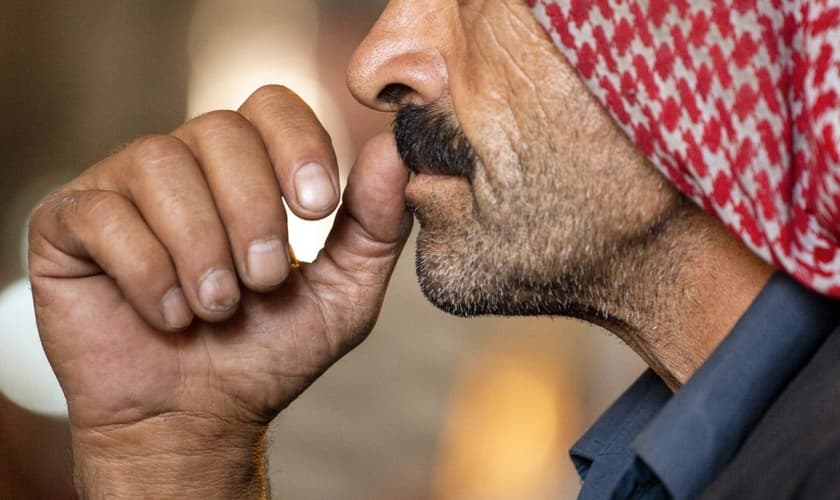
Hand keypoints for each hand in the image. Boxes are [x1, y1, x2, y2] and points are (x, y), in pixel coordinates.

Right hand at [28, 85, 410, 497]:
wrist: (195, 417)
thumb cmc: (267, 352)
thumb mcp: (342, 294)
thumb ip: (375, 225)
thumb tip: (398, 148)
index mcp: (249, 167)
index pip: (274, 104)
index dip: (298, 145)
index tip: (317, 210)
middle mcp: (185, 162)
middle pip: (219, 130)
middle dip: (253, 214)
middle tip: (262, 282)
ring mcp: (122, 187)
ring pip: (161, 165)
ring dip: (202, 248)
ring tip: (216, 307)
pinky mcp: (69, 222)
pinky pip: (104, 214)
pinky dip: (147, 273)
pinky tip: (166, 316)